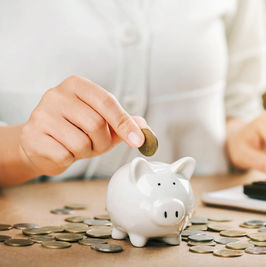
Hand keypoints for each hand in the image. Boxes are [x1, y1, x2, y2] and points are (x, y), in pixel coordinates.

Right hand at [18, 75, 148, 175]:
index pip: (107, 101)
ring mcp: (40, 114)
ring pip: (81, 142)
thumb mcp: (102, 123)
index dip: (124, 123)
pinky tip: (62, 151)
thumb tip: (144, 128)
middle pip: (96, 123)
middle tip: (95, 143)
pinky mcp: (31, 136)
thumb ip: (124, 123)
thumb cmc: (74, 131)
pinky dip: (70, 159)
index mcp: (76, 85)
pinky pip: (65, 155)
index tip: (138, 140)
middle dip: (102, 141)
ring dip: (86, 151)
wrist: (40, 145)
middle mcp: (56, 95)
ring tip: (76, 146)